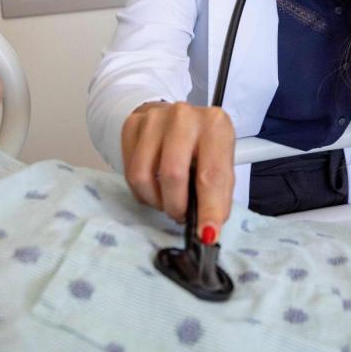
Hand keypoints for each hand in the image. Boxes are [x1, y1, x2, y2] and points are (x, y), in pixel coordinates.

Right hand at [120, 101, 234, 239]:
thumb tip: (208, 232)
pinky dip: (142, 190)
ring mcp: (154, 118)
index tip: (206, 235)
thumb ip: (218, 197)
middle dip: (176, 206)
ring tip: (167, 199)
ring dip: (156, 200)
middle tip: (181, 214)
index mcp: (215, 125)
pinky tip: (154, 186)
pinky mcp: (132, 124)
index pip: (210, 174)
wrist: (178, 120)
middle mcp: (184, 116)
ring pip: (143, 176)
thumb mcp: (222, 166)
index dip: (208, 209)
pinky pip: (129, 171)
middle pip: (172, 175)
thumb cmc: (203, 148)